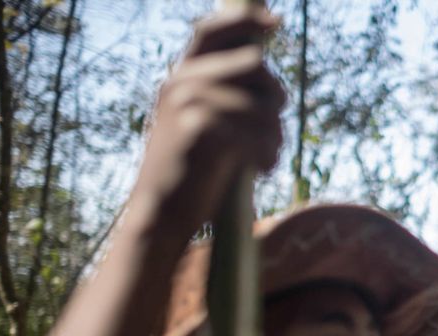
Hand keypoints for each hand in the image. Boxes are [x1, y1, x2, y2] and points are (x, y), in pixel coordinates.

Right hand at [130, 8, 284, 237]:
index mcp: (180, 76)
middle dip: (275, 99)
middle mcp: (181, 82)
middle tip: (272, 134)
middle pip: (257, 65)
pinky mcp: (201, 129)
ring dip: (276, 137)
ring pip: (264, 105)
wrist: (161, 214)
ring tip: (266, 159)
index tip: (276, 23)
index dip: (246, 19)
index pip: (213, 29)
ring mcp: (188, 103)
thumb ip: (222, 93)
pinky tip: (261, 171)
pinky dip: (268, 155)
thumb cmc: (191, 172)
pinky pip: (258, 132)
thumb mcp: (199, 122)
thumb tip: (262, 67)